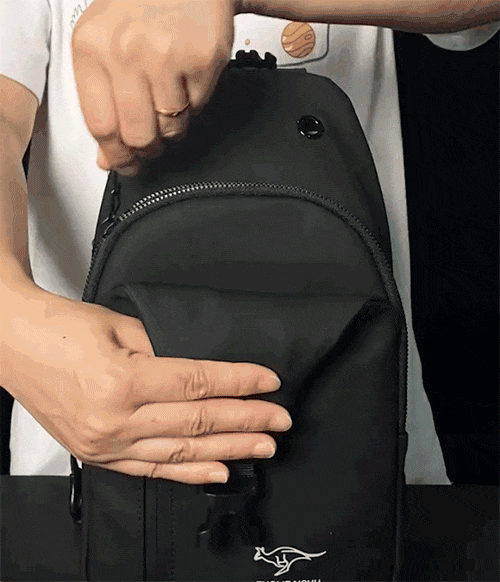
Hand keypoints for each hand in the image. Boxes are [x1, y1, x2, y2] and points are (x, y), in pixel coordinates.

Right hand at [1, 287, 290, 483]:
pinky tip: (219, 470)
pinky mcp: (99, 454)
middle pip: (198, 420)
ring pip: (182, 450)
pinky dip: (189, 471)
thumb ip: (164, 350)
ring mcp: (106, 443)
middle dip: (246, 420)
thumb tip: (206, 369)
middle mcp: (115, 419)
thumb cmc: (62, 328)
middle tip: (280, 420)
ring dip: (228, 449)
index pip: (198, 383)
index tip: (269, 382)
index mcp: (122, 380)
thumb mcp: (120, 327)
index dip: (239, 382)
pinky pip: (152, 469)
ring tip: (263, 448)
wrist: (13, 345)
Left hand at [71, 0, 239, 175]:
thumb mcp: (105, 42)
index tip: (123, 164)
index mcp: (92, 47)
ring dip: (172, 127)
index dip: (115, 155)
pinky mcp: (202, 60)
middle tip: (151, 146)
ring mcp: (166, 55)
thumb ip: (101, 100)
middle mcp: (126, 51)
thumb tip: (108, 157)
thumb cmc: (144, 7)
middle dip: (147, 149)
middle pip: (138, 135)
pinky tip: (187, 80)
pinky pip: (197, 109)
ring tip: (170, 101)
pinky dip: (194, 104)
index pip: (100, 125)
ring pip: (170, 128)